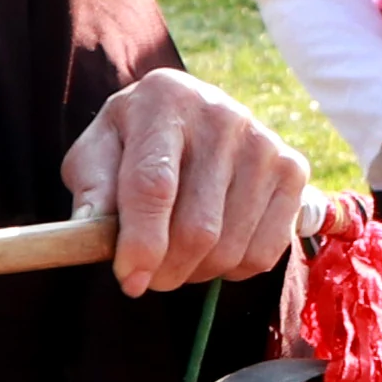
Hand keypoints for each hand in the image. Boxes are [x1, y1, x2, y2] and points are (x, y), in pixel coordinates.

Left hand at [64, 71, 313, 290]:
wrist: (192, 116)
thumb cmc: (134, 142)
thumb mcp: (97, 153)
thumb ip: (90, 191)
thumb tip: (89, 235)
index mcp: (164, 100)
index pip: (154, 185)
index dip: (141, 242)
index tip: (129, 281)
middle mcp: (222, 115)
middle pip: (198, 227)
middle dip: (166, 270)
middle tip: (148, 278)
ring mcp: (264, 143)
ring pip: (230, 247)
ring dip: (196, 272)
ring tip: (177, 257)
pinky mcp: (293, 169)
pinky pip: (265, 252)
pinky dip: (233, 269)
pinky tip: (214, 249)